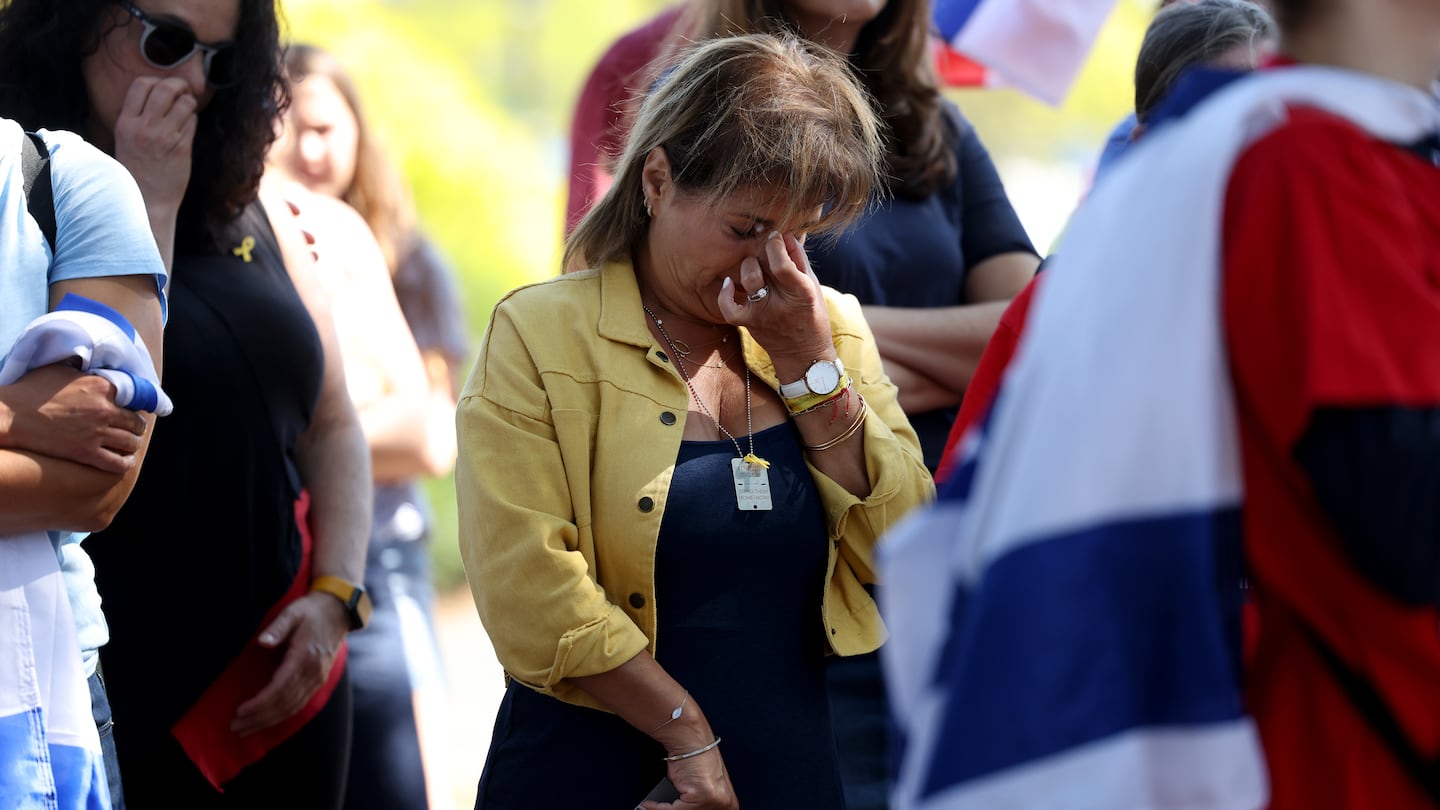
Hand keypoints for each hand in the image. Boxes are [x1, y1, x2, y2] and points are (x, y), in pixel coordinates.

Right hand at [0, 363, 145, 472]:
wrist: (11, 415)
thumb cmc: (31, 390)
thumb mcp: (60, 368)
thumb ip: (83, 367)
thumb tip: (93, 363)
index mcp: (102, 386)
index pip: (137, 397)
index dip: (138, 403)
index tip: (136, 407)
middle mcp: (104, 410)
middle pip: (137, 422)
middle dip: (137, 426)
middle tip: (133, 427)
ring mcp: (96, 433)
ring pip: (131, 443)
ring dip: (133, 443)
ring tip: (129, 442)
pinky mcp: (86, 453)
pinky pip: (117, 463)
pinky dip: (125, 462)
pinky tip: (125, 460)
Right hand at [112, 76, 196, 215]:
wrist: (146, 201)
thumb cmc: (136, 169)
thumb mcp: (125, 139)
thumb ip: (136, 117)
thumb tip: (155, 93)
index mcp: (125, 123)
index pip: (141, 85)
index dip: (157, 81)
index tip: (164, 87)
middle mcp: (144, 127)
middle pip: (165, 88)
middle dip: (179, 85)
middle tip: (183, 91)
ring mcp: (164, 137)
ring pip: (184, 103)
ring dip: (189, 103)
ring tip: (187, 110)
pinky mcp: (182, 148)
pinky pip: (192, 122)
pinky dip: (193, 120)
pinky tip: (188, 127)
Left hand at [231, 591, 347, 734]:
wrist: (339, 611)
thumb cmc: (311, 610)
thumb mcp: (292, 612)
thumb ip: (277, 627)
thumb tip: (262, 642)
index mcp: (304, 657)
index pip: (279, 689)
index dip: (260, 704)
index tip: (240, 712)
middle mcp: (313, 673)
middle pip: (284, 704)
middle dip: (259, 718)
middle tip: (236, 727)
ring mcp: (318, 678)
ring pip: (292, 708)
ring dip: (269, 721)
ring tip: (247, 729)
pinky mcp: (319, 680)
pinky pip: (300, 704)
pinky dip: (282, 715)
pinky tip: (268, 720)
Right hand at [642, 746, 737, 809]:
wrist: (690, 740)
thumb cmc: (695, 758)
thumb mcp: (701, 787)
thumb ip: (697, 804)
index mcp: (729, 804)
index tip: (674, 809)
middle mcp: (726, 804)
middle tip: (661, 809)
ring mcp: (715, 801)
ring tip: (650, 807)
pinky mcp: (701, 796)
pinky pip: (673, 809)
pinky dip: (657, 807)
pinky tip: (648, 805)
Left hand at [717, 230, 832, 364]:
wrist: (803, 357)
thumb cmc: (812, 317)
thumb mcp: (813, 287)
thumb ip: (800, 260)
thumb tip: (786, 235)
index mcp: (802, 292)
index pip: (782, 262)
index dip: (775, 243)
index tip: (775, 235)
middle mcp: (781, 303)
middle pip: (764, 265)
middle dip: (763, 248)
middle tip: (764, 244)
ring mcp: (763, 314)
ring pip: (748, 278)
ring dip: (749, 264)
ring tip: (756, 264)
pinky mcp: (749, 323)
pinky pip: (729, 308)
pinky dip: (725, 293)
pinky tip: (729, 282)